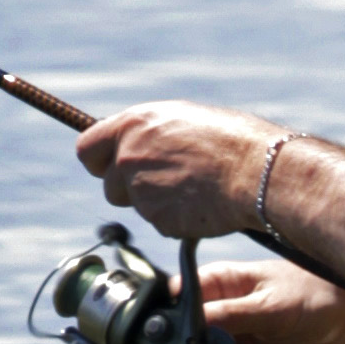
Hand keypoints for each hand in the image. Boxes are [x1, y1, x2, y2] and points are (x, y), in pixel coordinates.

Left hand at [74, 103, 273, 240]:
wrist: (256, 171)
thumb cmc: (232, 140)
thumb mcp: (184, 119)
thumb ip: (152, 133)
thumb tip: (141, 143)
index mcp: (134, 124)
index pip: (87, 148)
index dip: (99, 161)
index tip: (111, 168)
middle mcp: (129, 156)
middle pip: (109, 185)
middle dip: (130, 189)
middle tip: (165, 183)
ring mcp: (141, 190)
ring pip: (138, 206)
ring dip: (157, 204)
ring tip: (193, 188)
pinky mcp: (158, 219)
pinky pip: (161, 224)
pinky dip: (177, 219)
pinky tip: (202, 204)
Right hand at [178, 259, 344, 343]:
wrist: (344, 321)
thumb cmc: (310, 295)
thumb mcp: (271, 304)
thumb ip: (232, 315)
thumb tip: (193, 326)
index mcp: (215, 284)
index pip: (176, 302)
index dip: (167, 325)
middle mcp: (212, 313)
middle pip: (176, 341)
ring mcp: (223, 341)